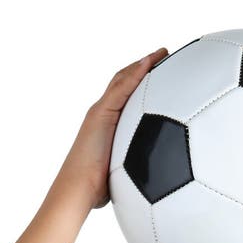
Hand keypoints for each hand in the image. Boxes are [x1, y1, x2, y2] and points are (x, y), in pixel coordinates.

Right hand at [55, 46, 168, 209]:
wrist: (78, 189)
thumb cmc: (96, 188)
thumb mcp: (121, 176)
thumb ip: (133, 172)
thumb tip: (153, 184)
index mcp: (109, 125)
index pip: (126, 97)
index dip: (141, 83)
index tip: (161, 73)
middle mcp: (103, 114)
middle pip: (124, 83)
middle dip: (143, 67)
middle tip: (164, 55)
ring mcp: (101, 113)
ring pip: (122, 81)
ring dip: (142, 65)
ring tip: (162, 53)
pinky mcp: (101, 115)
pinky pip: (120, 90)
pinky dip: (135, 75)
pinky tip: (150, 65)